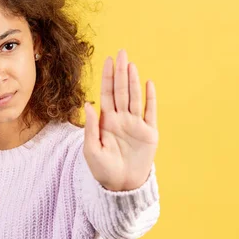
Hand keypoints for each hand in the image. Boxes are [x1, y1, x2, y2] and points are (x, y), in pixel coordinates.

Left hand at [83, 49, 158, 191]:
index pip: (107, 94)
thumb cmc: (103, 170)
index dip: (108, 77)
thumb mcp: (91, 149)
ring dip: (133, 81)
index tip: (107, 60)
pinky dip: (150, 98)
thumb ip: (90, 127)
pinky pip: (150, 112)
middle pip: (121, 91)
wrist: (121, 186)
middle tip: (121, 52)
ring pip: (134, 98)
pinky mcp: (149, 133)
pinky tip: (148, 83)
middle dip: (121, 72)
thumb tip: (88, 103)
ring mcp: (136, 125)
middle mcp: (122, 119)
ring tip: (131, 64)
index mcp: (106, 121)